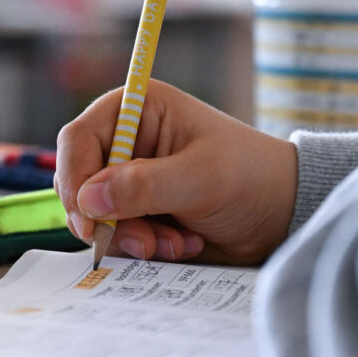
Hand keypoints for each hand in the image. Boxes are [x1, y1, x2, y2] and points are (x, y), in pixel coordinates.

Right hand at [54, 79, 296, 264]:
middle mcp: (125, 140)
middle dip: (107, 219)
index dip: (75, 178)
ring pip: (94, 215)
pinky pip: (114, 234)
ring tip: (175, 244)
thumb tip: (88, 200)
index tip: (88, 219)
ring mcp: (128, 178)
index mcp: (136, 110)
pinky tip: (180, 244)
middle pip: (79, 181)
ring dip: (130, 237)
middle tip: (144, 243)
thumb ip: (144, 186)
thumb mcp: (201, 177)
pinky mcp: (136, 210)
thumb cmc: (251, 177)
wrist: (282, 216)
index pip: (78, 139)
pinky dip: (141, 247)